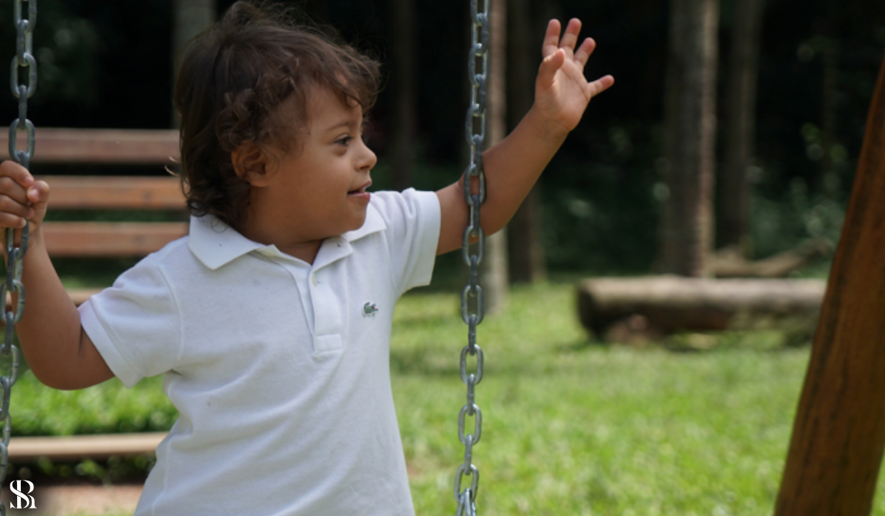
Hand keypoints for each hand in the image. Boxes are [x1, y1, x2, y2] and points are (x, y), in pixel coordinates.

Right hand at [0, 160, 48, 234]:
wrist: (25, 232)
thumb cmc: (30, 210)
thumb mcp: (41, 199)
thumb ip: (41, 189)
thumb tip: (32, 192)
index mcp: (4, 177)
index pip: (6, 166)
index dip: (19, 173)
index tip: (30, 183)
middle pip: (6, 183)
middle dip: (23, 196)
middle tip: (29, 204)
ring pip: (3, 201)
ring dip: (21, 210)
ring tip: (28, 215)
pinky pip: (0, 216)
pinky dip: (15, 221)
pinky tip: (21, 223)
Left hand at [534, 19, 613, 134]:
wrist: (552, 123)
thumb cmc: (545, 103)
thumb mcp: (544, 83)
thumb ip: (549, 66)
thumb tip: (562, 51)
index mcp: (553, 66)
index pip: (551, 46)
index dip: (552, 34)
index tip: (555, 22)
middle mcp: (564, 71)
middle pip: (567, 48)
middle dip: (571, 35)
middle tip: (576, 21)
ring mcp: (574, 82)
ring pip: (581, 62)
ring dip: (585, 51)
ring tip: (590, 40)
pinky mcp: (583, 94)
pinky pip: (595, 87)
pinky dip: (603, 83)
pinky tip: (610, 79)